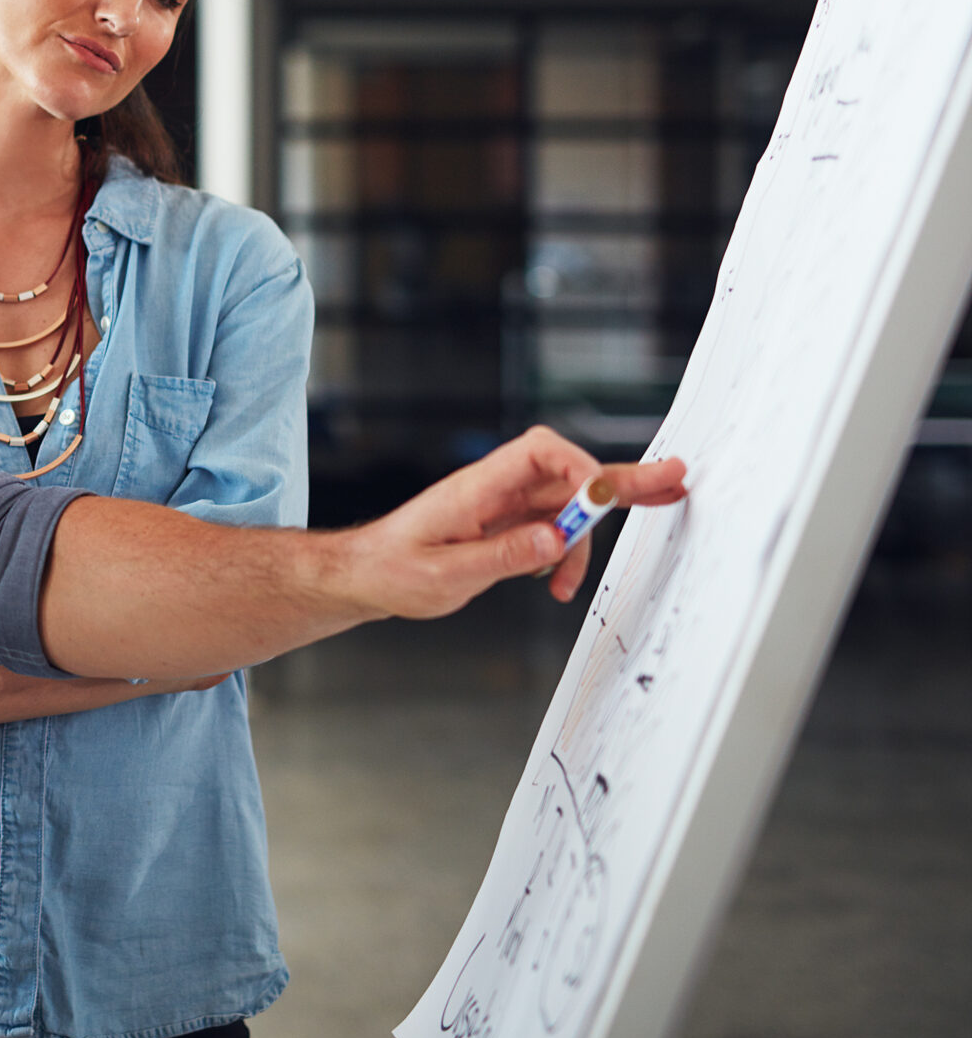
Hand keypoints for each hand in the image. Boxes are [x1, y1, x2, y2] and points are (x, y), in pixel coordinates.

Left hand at [339, 426, 688, 617]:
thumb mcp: (444, 574)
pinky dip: (563, 553)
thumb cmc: (391, 570)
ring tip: (575, 584)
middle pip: (567, 472)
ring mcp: (500, 506)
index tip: (604, 500)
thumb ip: (501, 556)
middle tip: (672, 482)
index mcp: (476, 488)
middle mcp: (493, 489)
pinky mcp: (503, 526)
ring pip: (564, 505)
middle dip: (619, 481)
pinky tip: (555, 581)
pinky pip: (550, 528)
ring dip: (583, 540)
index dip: (580, 467)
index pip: (540, 453)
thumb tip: (554, 541)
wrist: (364, 577)